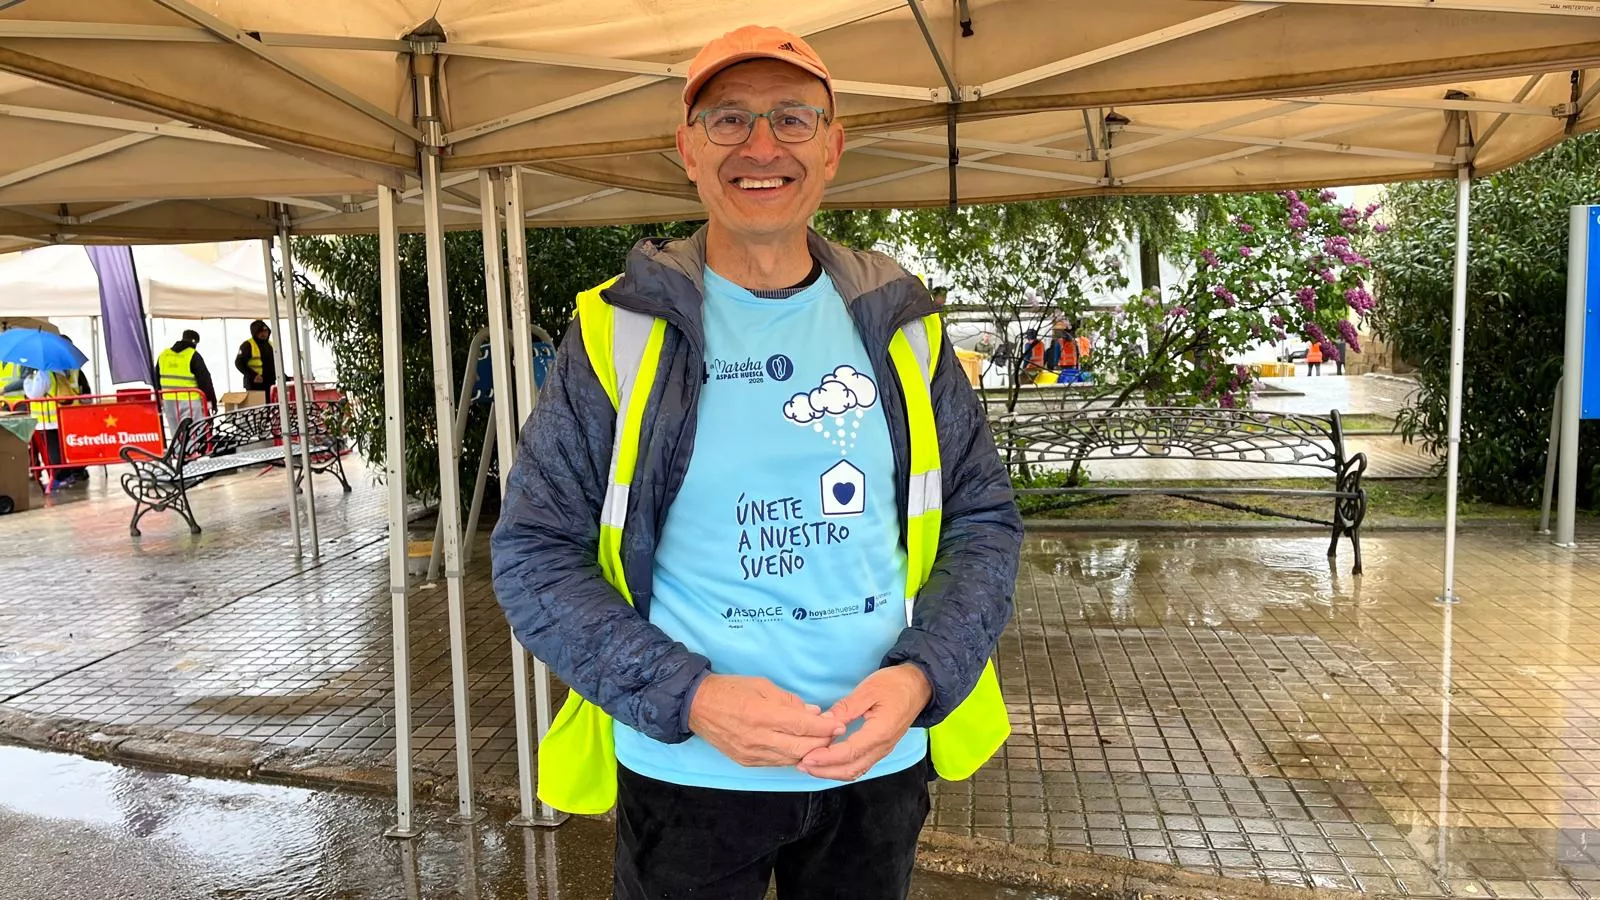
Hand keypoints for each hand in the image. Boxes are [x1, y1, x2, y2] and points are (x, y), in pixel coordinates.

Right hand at [688, 674, 844, 766]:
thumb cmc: (730, 689)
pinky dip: (793, 756)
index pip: (802, 726)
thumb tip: (814, 713)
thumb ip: (789, 701)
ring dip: (810, 752)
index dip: (824, 727)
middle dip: (823, 742)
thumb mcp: (762, 685)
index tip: (839, 724)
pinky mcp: (747, 762)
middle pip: (801, 748)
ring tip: (822, 741)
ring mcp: (752, 754)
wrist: (697, 706)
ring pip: (791, 759)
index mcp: (761, 714)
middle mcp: (757, 738)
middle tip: (835, 734)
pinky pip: (777, 762)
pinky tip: (801, 748)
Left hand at [797, 664, 930, 781]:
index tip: (807, 757)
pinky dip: (842, 767)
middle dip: (825, 770)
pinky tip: (827, 762)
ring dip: (832, 772)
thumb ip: (846, 708)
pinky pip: (860, 765)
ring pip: (856, 770)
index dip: (826, 758)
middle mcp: (883, 747)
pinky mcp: (881, 749)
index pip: (849, 752)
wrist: (920, 685)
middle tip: (801, 764)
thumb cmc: (894, 684)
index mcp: (880, 732)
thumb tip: (824, 722)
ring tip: (810, 765)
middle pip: (851, 769)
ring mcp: (883, 750)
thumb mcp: (868, 690)